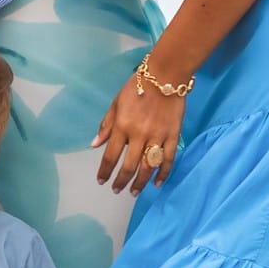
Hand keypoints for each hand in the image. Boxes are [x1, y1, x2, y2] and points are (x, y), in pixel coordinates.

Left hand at [92, 76, 185, 194]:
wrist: (166, 75)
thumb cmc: (138, 87)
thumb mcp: (116, 103)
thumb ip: (106, 125)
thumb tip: (95, 145)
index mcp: (122, 126)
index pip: (110, 155)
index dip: (105, 170)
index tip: (101, 180)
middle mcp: (139, 134)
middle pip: (128, 166)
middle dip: (121, 181)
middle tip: (117, 190)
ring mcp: (157, 136)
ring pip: (148, 166)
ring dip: (140, 182)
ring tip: (134, 192)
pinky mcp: (173, 136)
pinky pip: (168, 159)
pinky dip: (163, 173)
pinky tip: (157, 183)